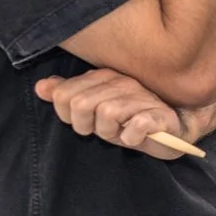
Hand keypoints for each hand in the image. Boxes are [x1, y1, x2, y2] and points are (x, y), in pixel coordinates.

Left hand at [34, 68, 193, 158]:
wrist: (175, 129)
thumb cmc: (131, 118)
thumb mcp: (96, 108)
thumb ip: (68, 94)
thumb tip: (40, 87)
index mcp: (104, 77)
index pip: (64, 95)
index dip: (68, 116)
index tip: (86, 122)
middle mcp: (123, 82)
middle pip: (81, 105)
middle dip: (88, 126)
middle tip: (105, 130)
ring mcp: (144, 97)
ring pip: (107, 114)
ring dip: (110, 133)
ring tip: (121, 132)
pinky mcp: (161, 117)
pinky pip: (135, 127)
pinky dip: (131, 138)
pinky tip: (136, 137)